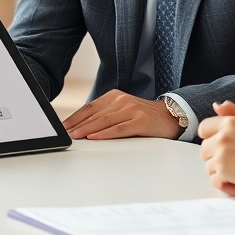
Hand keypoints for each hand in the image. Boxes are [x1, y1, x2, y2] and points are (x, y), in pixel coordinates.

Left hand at [62, 90, 182, 139]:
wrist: (171, 117)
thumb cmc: (143, 117)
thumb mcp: (122, 111)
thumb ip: (104, 116)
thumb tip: (81, 128)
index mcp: (114, 96)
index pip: (89, 107)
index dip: (74, 118)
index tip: (63, 127)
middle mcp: (122, 100)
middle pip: (94, 114)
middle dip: (77, 126)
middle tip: (65, 135)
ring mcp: (132, 110)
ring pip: (104, 121)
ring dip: (87, 129)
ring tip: (75, 137)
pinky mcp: (140, 121)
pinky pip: (119, 128)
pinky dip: (105, 133)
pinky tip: (94, 137)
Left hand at [198, 101, 234, 195]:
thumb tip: (217, 105)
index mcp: (230, 123)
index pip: (204, 128)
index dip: (210, 137)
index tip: (220, 146)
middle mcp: (222, 137)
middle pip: (204, 148)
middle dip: (216, 156)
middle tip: (234, 162)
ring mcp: (221, 154)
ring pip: (208, 166)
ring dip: (222, 172)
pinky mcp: (223, 171)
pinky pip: (215, 180)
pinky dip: (226, 185)